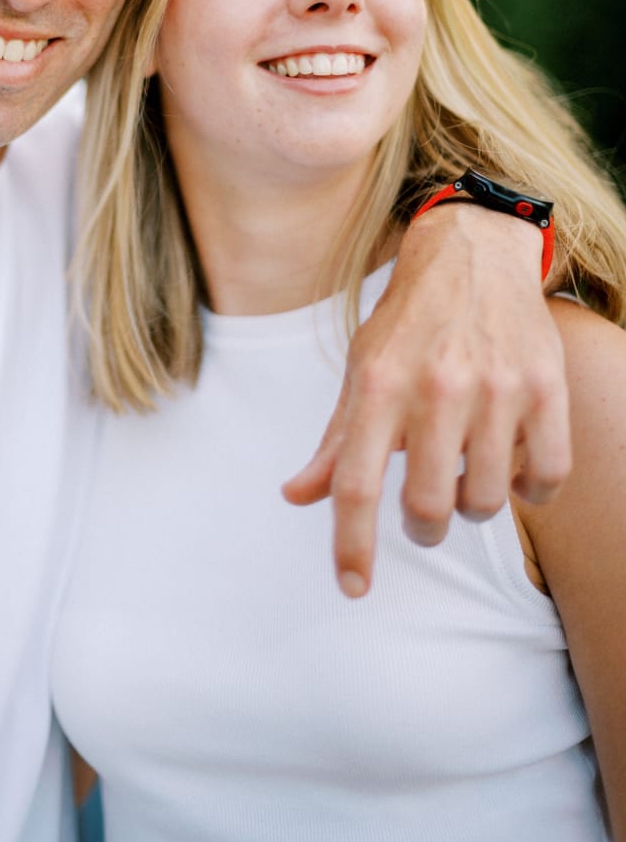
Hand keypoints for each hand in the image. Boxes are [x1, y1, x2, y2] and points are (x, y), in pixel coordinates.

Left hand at [281, 204, 570, 597]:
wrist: (473, 255)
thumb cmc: (409, 324)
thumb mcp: (361, 371)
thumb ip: (334, 441)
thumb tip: (295, 497)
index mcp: (379, 385)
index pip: (356, 484)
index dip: (351, 545)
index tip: (352, 586)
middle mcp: (435, 387)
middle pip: (427, 505)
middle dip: (423, 528)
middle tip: (424, 516)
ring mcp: (495, 388)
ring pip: (486, 500)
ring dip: (473, 506)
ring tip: (465, 475)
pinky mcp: (544, 387)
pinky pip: (545, 477)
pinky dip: (530, 491)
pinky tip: (514, 468)